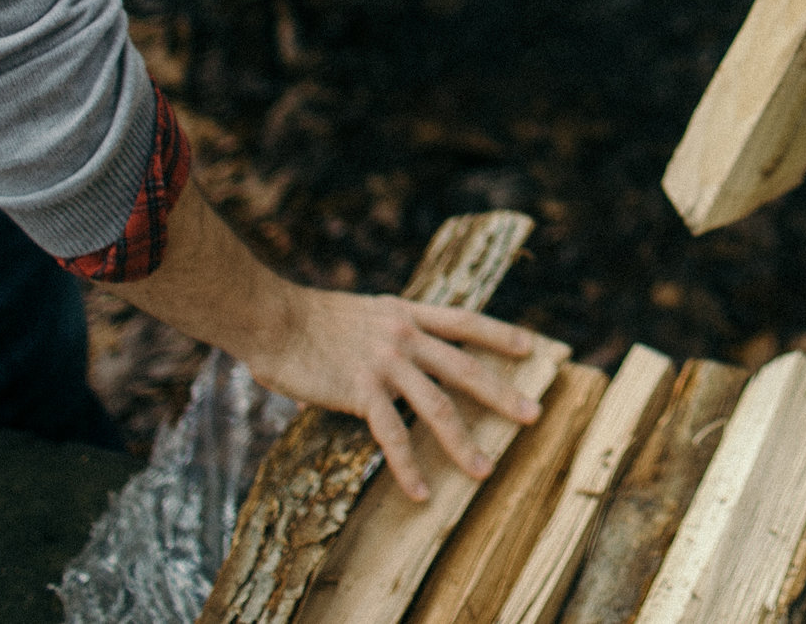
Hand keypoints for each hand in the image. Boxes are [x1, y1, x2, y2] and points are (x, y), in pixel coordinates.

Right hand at [102, 189, 537, 501]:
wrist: (272, 316)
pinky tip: (420, 492)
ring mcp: (385, 364)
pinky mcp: (361, 392)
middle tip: (533, 413)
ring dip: (463, 442)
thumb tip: (401, 352)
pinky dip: (408, 466)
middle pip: (466, 367)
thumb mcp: (362, 313)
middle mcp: (405, 336)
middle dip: (502, 392)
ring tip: (484, 469)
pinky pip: (392, 435)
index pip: (465, 321)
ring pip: (438, 406)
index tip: (531, 346)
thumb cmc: (307, 318)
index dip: (499, 334)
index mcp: (406, 314)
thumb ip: (387, 332)